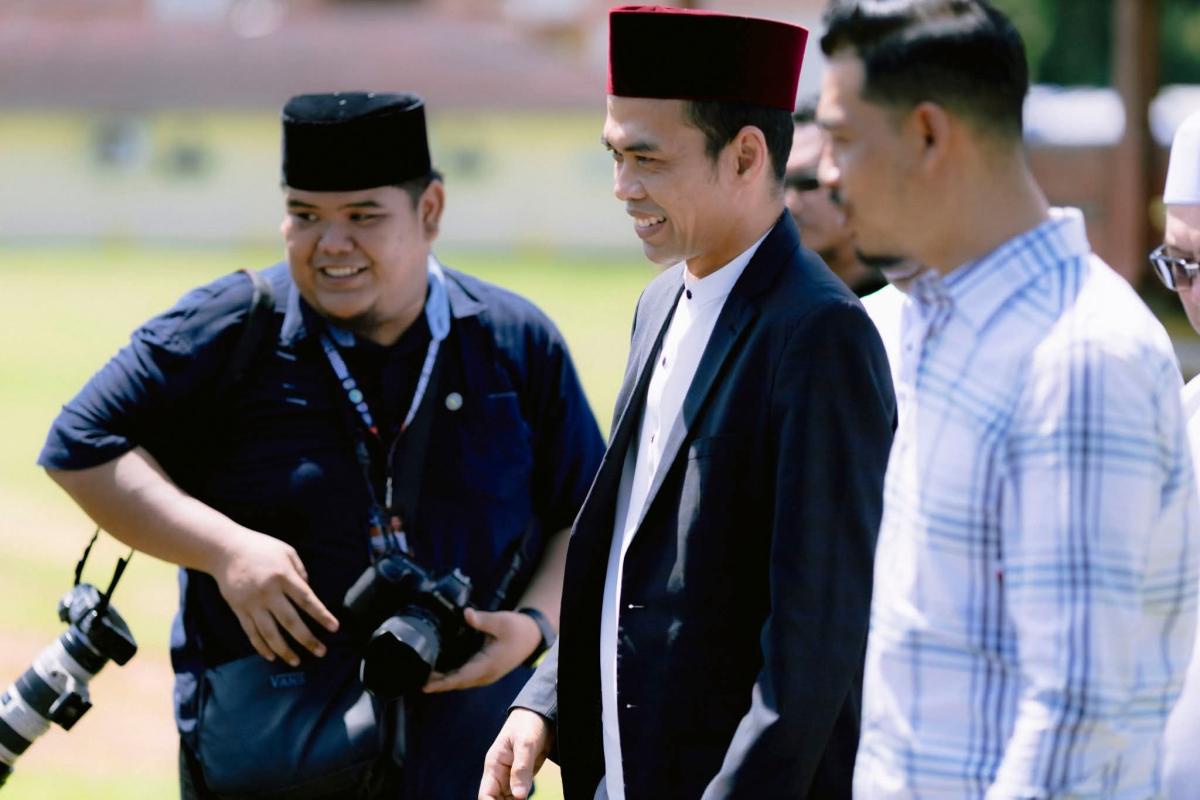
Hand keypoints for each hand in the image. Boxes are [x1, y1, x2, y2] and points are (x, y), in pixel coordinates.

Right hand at [212, 530, 338, 666]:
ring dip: (284, 650)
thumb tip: (309, 592)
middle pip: (290, 621)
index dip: (321, 615)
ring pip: (269, 633)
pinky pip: (251, 632)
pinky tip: (271, 656)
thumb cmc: (260, 548)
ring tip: (297, 661)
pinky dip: (261, 646)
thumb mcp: (286, 551)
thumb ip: (300, 571)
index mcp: (283, 576)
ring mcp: (252, 603)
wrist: (225, 549)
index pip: (307, 600)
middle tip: (321, 652)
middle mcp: (268, 592)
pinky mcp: (238, 610)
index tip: (334, 628)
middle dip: (307, 639)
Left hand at [423, 608, 540, 692]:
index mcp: (488, 665)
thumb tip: (466, 614)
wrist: (532, 636)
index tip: (425, 685)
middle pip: (457, 682)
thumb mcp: (502, 621)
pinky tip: (440, 669)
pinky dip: (452, 675)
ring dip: (443, 680)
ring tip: (424, 675)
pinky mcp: (485, 670)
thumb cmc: (518, 629)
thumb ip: (483, 620)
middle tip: (416, 678)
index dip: (442, 683)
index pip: (461, 678)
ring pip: (461, 681)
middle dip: (438, 683)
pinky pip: (465, 676)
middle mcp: (485, 674)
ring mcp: (485, 674)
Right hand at [478, 708, 551, 799]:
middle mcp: (500, 775)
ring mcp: (511, 777)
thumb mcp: (525, 744)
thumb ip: (521, 769)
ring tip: (525, 799)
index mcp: (494, 766)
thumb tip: (520, 796)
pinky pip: (519, 796)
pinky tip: (527, 799)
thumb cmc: (528, 724)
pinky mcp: (523, 778)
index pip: (485, 795)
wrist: (540, 715)